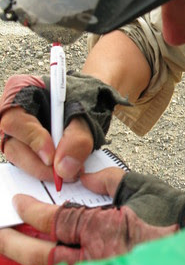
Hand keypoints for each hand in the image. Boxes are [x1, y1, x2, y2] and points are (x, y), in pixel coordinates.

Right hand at [0, 73, 129, 180]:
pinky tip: (64, 170)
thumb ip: (77, 138)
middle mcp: (15, 112)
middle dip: (38, 164)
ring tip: (70, 171)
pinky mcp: (27, 148)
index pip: (16, 120)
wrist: (92, 100)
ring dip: (43, 170)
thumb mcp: (86, 113)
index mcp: (22, 90)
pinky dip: (46, 170)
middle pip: (13, 144)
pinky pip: (30, 163)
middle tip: (63, 174)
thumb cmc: (85, 97)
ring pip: (20, 158)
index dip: (33, 140)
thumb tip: (64, 168)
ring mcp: (18, 132)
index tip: (51, 156)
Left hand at [0, 168, 177, 264]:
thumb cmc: (172, 214)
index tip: (19, 204)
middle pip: (45, 254)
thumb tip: (84, 175)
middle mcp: (96, 255)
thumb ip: (108, 179)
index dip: (33, 211)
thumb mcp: (140, 187)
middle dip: (16, 244)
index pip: (56, 219)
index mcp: (102, 226)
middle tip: (0, 235)